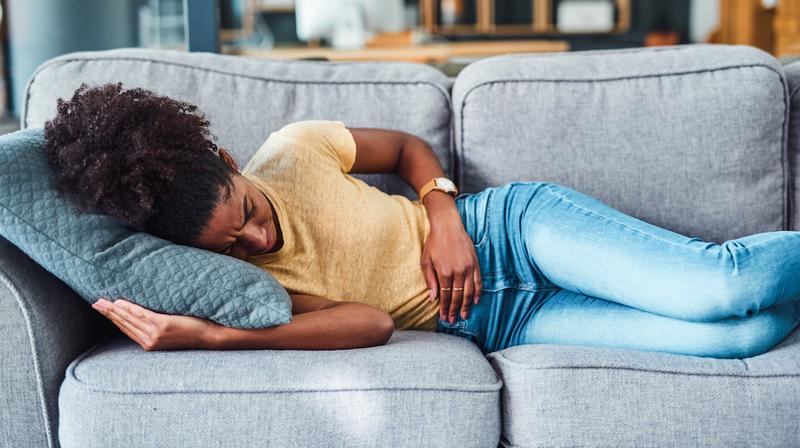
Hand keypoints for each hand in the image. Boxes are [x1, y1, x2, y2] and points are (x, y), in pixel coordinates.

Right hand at [91, 298, 220, 350]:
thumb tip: (151, 312)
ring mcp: (155, 334)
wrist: (211, 336)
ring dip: (114, 310)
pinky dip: (129, 308)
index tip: (103, 310)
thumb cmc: (195, 330)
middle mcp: (150, 341)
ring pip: (129, 319)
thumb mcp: (173, 330)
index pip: (127, 329)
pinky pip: (141, 315)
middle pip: (124, 324)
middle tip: (94, 303)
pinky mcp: (162, 326)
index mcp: (151, 343)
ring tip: (102, 302)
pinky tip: (119, 302)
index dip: (114, 319)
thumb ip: (160, 325)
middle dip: (108, 314)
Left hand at [421, 210, 482, 323]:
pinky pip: (478, 281)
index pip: (446, 296)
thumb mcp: (426, 261)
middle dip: (455, 310)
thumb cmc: (434, 242)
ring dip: (467, 305)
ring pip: (469, 292)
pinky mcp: (475, 263)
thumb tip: (433, 298)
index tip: (445, 317)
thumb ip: (430, 280)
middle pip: (458, 297)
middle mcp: (458, 272)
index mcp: (444, 273)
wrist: (447, 225)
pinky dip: (477, 292)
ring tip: (464, 315)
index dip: (445, 308)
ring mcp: (468, 268)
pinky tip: (475, 301)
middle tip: (453, 320)